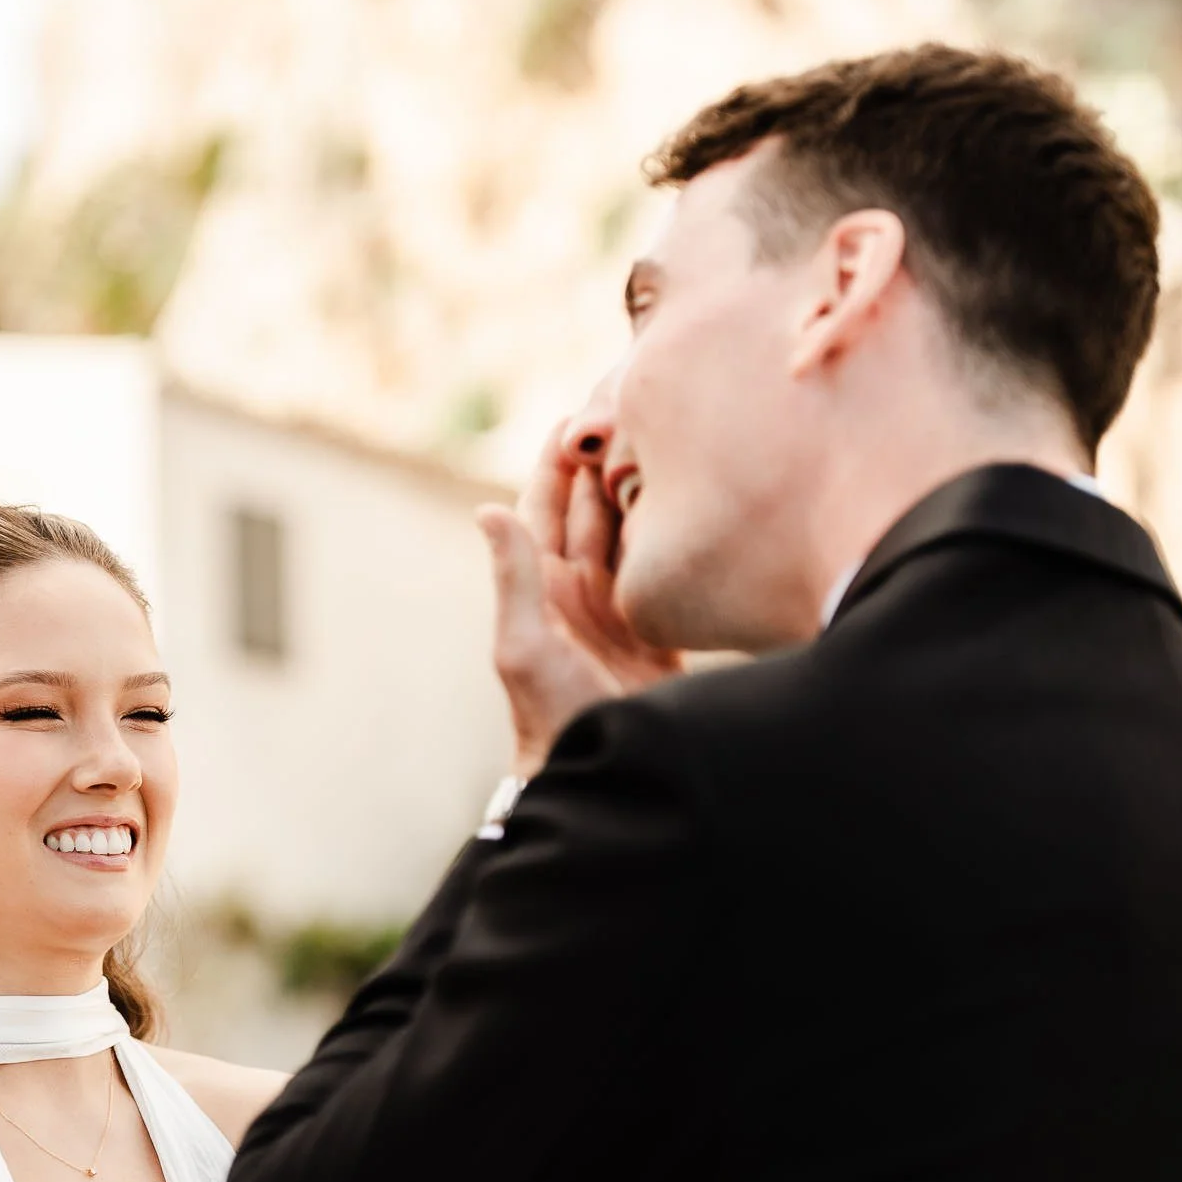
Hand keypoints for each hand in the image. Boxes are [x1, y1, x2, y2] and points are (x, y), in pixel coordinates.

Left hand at [480, 417, 679, 775]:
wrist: (599, 773)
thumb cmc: (551, 717)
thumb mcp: (526, 646)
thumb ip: (514, 578)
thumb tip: (486, 508)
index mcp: (544, 585)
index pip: (545, 506)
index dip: (557, 460)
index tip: (574, 412)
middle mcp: (579, 589)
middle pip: (591, 509)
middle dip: (605, 459)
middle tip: (631, 408)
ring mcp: (618, 607)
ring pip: (629, 529)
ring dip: (641, 487)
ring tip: (665, 440)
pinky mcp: (655, 629)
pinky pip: (663, 566)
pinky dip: (674, 533)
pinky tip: (695, 502)